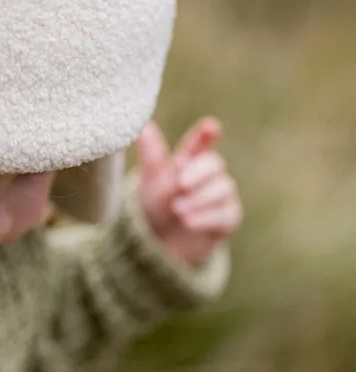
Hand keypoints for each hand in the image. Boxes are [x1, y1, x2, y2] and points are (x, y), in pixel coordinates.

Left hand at [134, 117, 242, 265]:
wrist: (161, 245)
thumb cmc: (156, 206)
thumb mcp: (151, 181)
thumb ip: (152, 154)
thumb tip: (144, 126)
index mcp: (188, 160)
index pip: (199, 143)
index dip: (206, 134)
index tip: (211, 127)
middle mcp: (208, 175)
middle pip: (214, 163)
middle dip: (199, 172)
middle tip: (180, 184)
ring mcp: (221, 196)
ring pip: (223, 188)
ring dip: (199, 198)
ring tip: (177, 208)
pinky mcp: (228, 218)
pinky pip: (226, 213)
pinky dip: (205, 217)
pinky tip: (188, 221)